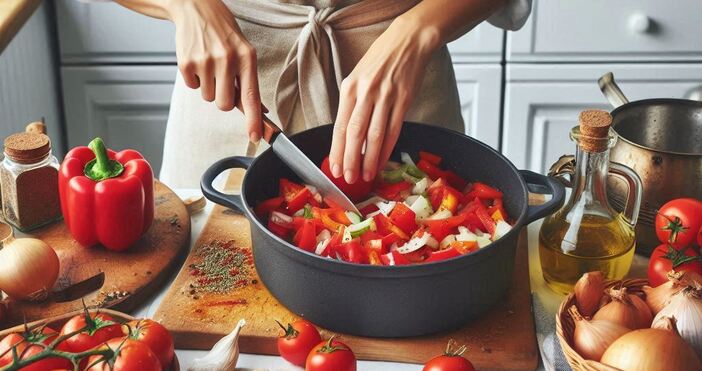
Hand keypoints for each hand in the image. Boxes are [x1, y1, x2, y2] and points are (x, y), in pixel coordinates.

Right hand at [168, 0, 262, 141]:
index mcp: (247, 57)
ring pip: (208, 97)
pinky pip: (193, 87)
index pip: (251, 96)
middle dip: (222, 99)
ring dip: (208, 86)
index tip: (256, 136)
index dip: (254, 120)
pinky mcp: (186, 63)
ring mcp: (206, 61)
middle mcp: (227, 59)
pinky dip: (195, 79)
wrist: (196, 9)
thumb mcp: (244, 52)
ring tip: (210, 65)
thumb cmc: (223, 33)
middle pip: (224, 104)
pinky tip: (198, 61)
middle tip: (222, 80)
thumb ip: (249, 82)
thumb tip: (259, 111)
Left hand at [328, 18, 439, 183]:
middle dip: (350, 160)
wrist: (407, 42)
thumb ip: (353, 104)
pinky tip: (382, 160)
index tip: (335, 168)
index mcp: (349, 88)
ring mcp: (385, 96)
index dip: (337, 150)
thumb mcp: (358, 78)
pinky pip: (394, 129)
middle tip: (349, 178)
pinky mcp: (403, 100)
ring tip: (366, 175)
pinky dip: (387, 148)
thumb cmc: (380, 61)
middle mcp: (365, 92)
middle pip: (354, 133)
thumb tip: (348, 137)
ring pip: (374, 135)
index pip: (339, 126)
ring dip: (369, 159)